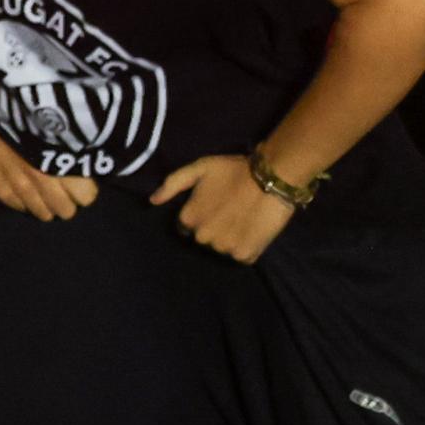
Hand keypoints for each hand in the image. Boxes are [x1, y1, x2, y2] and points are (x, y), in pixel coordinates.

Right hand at [0, 117, 97, 219]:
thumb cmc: (25, 114)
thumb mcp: (56, 129)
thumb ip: (71, 152)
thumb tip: (90, 168)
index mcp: (59, 160)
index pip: (86, 195)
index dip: (86, 190)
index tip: (83, 182)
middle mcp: (41, 178)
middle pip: (66, 210)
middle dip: (69, 202)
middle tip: (66, 191)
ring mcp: (18, 187)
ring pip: (44, 214)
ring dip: (49, 206)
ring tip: (47, 195)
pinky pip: (20, 208)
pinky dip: (27, 203)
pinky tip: (27, 193)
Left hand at [153, 151, 295, 263]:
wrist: (272, 177)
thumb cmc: (234, 170)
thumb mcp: (200, 168)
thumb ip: (172, 184)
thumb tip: (152, 202)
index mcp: (188, 218)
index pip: (186, 227)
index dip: (200, 216)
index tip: (214, 207)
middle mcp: (202, 237)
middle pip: (204, 239)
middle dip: (214, 228)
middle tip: (231, 212)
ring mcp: (224, 248)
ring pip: (223, 248)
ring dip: (230, 239)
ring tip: (244, 220)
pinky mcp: (245, 255)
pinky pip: (241, 256)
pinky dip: (246, 247)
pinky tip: (253, 230)